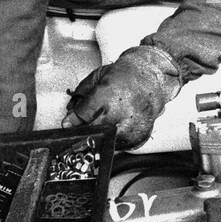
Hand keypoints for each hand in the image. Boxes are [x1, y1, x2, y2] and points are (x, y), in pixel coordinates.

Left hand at [64, 44, 181, 148]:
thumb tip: (69, 118)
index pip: (82, 116)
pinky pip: (119, 146)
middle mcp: (119, 113)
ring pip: (104, 141)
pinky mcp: (138, 137)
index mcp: (106, 95)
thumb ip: (81, 98)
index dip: (72, 121)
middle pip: (92, 131)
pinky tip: (117, 125)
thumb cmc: (126, 76)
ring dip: (100, 135)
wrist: (152, 78)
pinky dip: (114, 139)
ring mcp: (130, 127)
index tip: (69, 123)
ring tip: (106, 121)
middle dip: (84, 129)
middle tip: (85, 124)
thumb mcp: (98, 78)